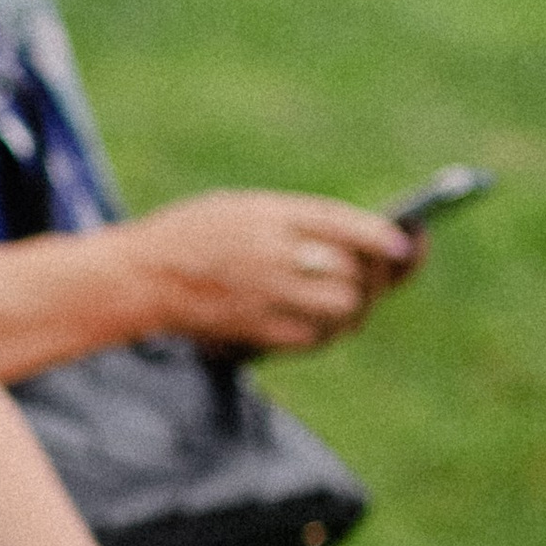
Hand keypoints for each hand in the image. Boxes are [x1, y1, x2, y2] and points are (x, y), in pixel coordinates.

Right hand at [121, 191, 414, 356]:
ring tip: (355, 298)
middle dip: (375, 274)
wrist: (138, 277)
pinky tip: (327, 321)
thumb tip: (360, 241)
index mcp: (269, 215)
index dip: (381, 236)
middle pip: (351, 271)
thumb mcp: (241, 208)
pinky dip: (330, 330)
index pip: (343, 224)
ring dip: (356, 305)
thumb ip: (295, 222)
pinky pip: (317, 337)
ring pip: (343, 307)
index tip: (407, 240)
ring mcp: (267, 296)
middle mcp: (272, 254)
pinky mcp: (259, 331)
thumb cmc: (191, 236)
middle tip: (385, 271)